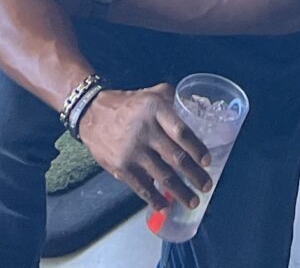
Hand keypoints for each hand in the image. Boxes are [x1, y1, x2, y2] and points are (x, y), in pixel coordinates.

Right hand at [76, 84, 213, 213]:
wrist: (92, 114)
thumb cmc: (128, 105)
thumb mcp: (152, 94)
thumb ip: (172, 100)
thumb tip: (196, 111)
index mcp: (156, 110)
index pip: (181, 131)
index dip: (196, 148)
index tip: (208, 161)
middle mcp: (145, 131)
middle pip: (175, 157)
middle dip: (194, 175)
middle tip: (206, 185)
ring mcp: (132, 151)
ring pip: (162, 176)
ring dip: (180, 192)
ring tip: (193, 200)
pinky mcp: (121, 167)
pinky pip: (142, 187)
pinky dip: (155, 199)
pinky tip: (166, 206)